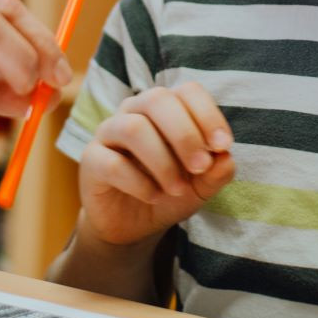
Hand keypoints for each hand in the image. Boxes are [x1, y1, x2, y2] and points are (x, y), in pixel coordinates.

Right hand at [77, 83, 235, 247]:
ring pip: (134, 128)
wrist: (134, 226)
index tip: (223, 146)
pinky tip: (154, 197)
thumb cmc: (169, 193)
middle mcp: (135, 111)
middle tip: (200, 167)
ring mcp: (109, 132)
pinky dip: (140, 183)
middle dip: (185, 134)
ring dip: (163, 161)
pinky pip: (113, 163)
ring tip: (178, 189)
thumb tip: (226, 157)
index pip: (187, 91)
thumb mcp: (200, 186)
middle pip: (157, 100)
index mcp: (165, 109)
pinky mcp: (91, 159)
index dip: (208, 115)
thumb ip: (216, 172)